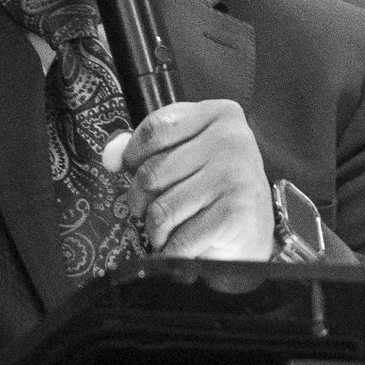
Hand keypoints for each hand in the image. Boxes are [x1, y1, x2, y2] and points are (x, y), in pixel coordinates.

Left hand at [111, 100, 274, 260]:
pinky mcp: (234, 214)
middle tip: (160, 207)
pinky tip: (188, 244)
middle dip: (143, 200)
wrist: (253, 236)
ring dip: (158, 229)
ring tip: (177, 226)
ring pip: (160, 209)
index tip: (134, 168)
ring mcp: (235, 177)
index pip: (154, 128)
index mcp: (219, 115)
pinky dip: (173, 250)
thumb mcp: (182, 157)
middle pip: (151, 172)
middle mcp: (232, 140)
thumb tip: (111, 155)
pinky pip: (179, 238)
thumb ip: (143, 150)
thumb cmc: (213, 193)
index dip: (133, 155)